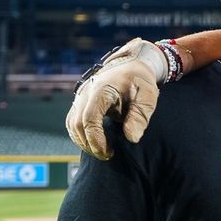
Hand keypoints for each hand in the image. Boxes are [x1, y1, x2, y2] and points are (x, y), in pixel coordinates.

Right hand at [67, 39, 167, 159]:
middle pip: (77, 123)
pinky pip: (72, 121)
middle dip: (90, 143)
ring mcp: (80, 96)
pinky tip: (94, 143)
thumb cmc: (140, 81)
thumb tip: (132, 138)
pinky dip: (80, 135)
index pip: (90, 118)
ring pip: (72, 123)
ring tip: (102, 152)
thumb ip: (140, 116)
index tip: (108, 152)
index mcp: (101, 90)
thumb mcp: (148, 96)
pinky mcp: (80, 101)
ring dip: (83, 141)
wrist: (131, 65)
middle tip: (108, 155)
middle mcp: (85, 92)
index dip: (95, 139)